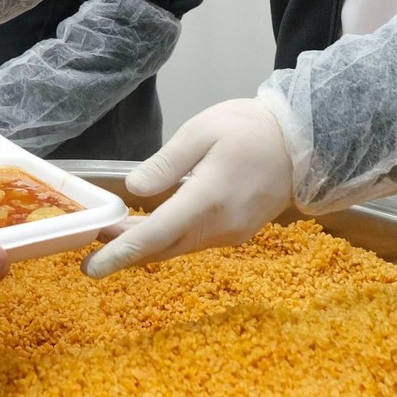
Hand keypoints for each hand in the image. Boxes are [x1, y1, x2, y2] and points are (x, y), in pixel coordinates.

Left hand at [81, 97, 291, 277]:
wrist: (305, 142)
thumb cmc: (250, 129)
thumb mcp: (202, 131)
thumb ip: (166, 163)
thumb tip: (134, 190)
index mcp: (208, 200)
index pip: (156, 235)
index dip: (120, 252)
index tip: (91, 267)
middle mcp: (220, 227)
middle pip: (164, 249)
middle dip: (126, 252)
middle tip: (91, 251)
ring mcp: (232, 233)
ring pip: (180, 248)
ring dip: (147, 246)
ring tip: (115, 234)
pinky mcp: (239, 231)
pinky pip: (196, 242)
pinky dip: (169, 239)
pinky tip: (151, 228)